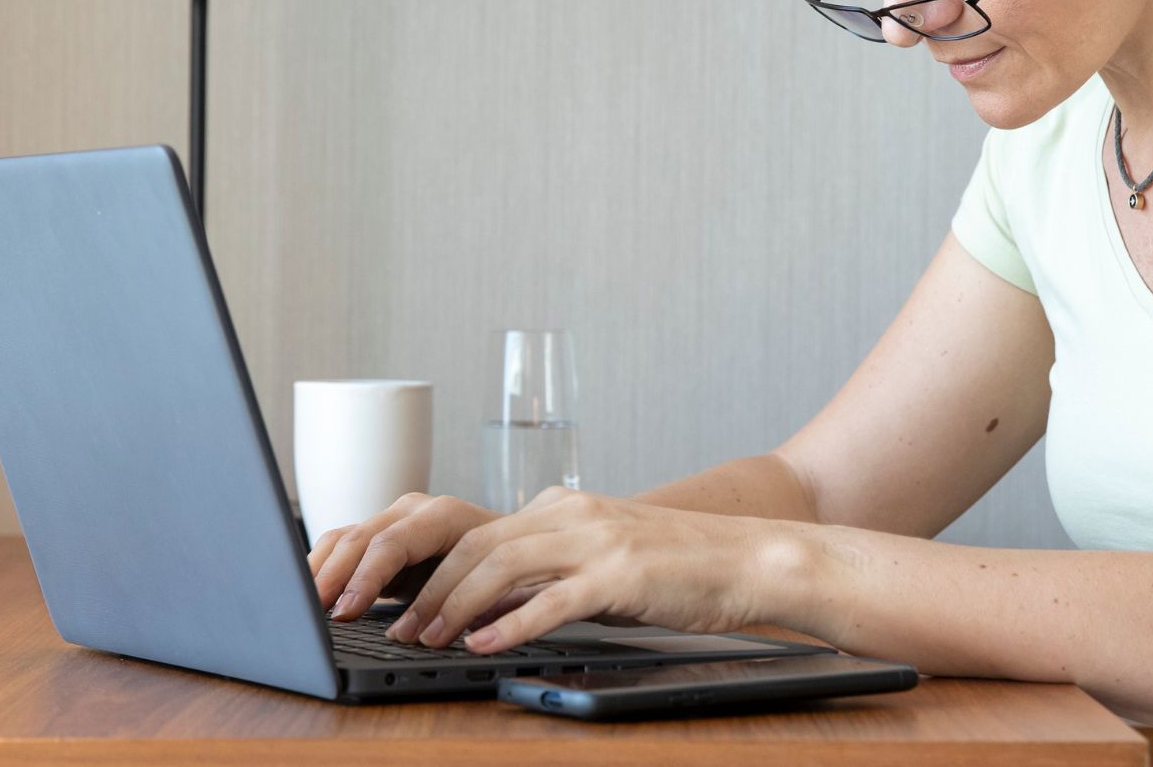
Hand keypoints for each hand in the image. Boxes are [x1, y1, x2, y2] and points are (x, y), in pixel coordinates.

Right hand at [308, 491, 504, 619]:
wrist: (511, 549)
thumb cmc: (504, 569)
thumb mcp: (491, 586)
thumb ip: (456, 604)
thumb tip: (417, 636)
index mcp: (443, 515)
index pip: (392, 544)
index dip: (365, 578)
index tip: (346, 612)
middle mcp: (413, 511)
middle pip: (359, 539)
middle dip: (332, 578)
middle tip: (310, 613)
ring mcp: (393, 520)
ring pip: (343, 540)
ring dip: (320, 574)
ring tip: (301, 607)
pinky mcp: (379, 537)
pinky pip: (341, 546)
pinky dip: (323, 570)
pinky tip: (311, 595)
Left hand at [381, 486, 771, 654]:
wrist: (751, 560)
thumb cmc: (682, 567)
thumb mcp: (605, 559)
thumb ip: (554, 574)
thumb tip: (497, 608)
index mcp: (567, 507)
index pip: (481, 534)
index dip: (435, 572)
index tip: (407, 606)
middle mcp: (575, 515)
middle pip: (479, 546)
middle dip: (431, 590)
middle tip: (402, 628)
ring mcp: (597, 542)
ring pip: (502, 566)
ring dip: (456, 606)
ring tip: (430, 638)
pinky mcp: (620, 575)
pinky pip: (552, 599)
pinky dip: (510, 624)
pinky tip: (484, 644)